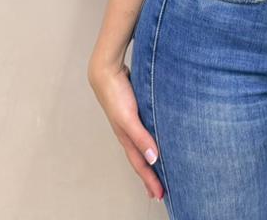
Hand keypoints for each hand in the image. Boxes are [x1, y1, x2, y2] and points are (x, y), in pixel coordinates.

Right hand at [88, 61, 164, 201]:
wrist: (106, 70)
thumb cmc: (116, 94)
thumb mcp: (129, 118)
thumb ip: (141, 137)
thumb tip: (153, 159)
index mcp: (126, 138)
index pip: (140, 164)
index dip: (150, 180)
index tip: (159, 195)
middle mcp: (128, 133)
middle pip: (140, 159)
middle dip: (149, 177)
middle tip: (159, 191)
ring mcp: (130, 122)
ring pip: (142, 146)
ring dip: (149, 160)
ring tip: (158, 169)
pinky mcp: (134, 111)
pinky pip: (144, 132)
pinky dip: (150, 141)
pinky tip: (155, 139)